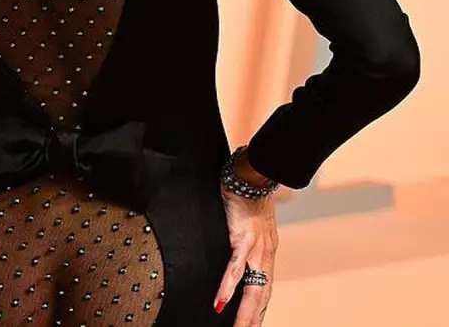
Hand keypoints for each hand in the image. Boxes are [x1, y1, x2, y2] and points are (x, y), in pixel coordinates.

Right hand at [214, 178, 278, 325]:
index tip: (252, 325)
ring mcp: (256, 248)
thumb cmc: (248, 196)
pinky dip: (227, 287)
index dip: (259, 310)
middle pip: (261, 296)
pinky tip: (220, 301)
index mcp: (266, 253)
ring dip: (245, 313)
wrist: (252, 175)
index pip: (264, 289)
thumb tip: (234, 253)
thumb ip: (243, 242)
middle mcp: (265, 254)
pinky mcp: (243, 238)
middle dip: (253, 320)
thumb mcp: (248, 225)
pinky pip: (235, 268)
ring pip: (252, 288)